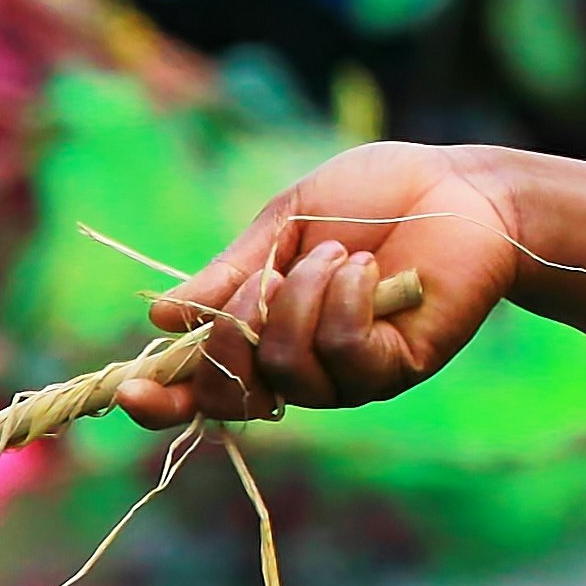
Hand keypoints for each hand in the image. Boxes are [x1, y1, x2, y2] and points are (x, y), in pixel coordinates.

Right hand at [121, 143, 520, 425]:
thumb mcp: (284, 224)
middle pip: (231, 394)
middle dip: (231, 338)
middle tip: (263, 280)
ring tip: (337, 253)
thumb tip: (161, 316)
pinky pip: (342, 356)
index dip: (163, 399)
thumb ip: (230, 274)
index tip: (130, 390)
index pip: (201, 387)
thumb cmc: (373, 197)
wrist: (456, 186)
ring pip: (286, 371)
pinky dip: (343, 303)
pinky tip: (366, 270)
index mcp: (262, 331)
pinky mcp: (392, 370)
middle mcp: (299, 366)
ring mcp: (346, 376)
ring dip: (300, 300)